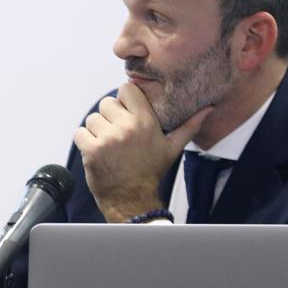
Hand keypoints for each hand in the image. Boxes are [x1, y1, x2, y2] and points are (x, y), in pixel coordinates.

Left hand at [73, 83, 212, 222]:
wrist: (132, 198)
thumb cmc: (151, 172)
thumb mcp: (172, 148)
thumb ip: (189, 125)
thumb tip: (208, 108)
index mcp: (146, 121)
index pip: (126, 89)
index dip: (124, 98)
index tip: (126, 110)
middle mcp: (126, 127)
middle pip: (106, 103)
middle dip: (110, 116)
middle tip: (117, 132)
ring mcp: (107, 138)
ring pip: (92, 118)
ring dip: (97, 129)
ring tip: (108, 143)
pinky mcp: (91, 150)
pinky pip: (80, 133)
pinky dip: (85, 140)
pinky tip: (97, 150)